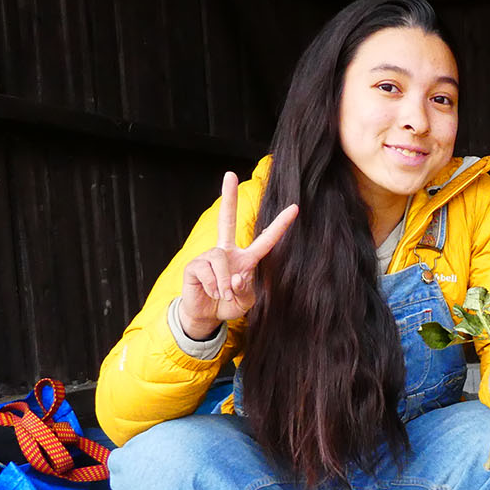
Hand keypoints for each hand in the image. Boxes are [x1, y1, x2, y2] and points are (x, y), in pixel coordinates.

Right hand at [177, 172, 298, 338]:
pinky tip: (211, 292)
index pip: (266, 239)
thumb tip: (236, 277)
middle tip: (229, 174)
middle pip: (227, 219)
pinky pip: (208, 271)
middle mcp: (226, 251)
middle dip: (228, 197)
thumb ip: (245, 289)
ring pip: (220, 260)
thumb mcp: (245, 301)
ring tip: (222, 294)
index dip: (280, 225)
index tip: (295, 207)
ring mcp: (209, 256)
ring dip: (224, 283)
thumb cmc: (228, 304)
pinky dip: (214, 286)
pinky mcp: (194, 265)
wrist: (206, 316)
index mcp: (245, 258)